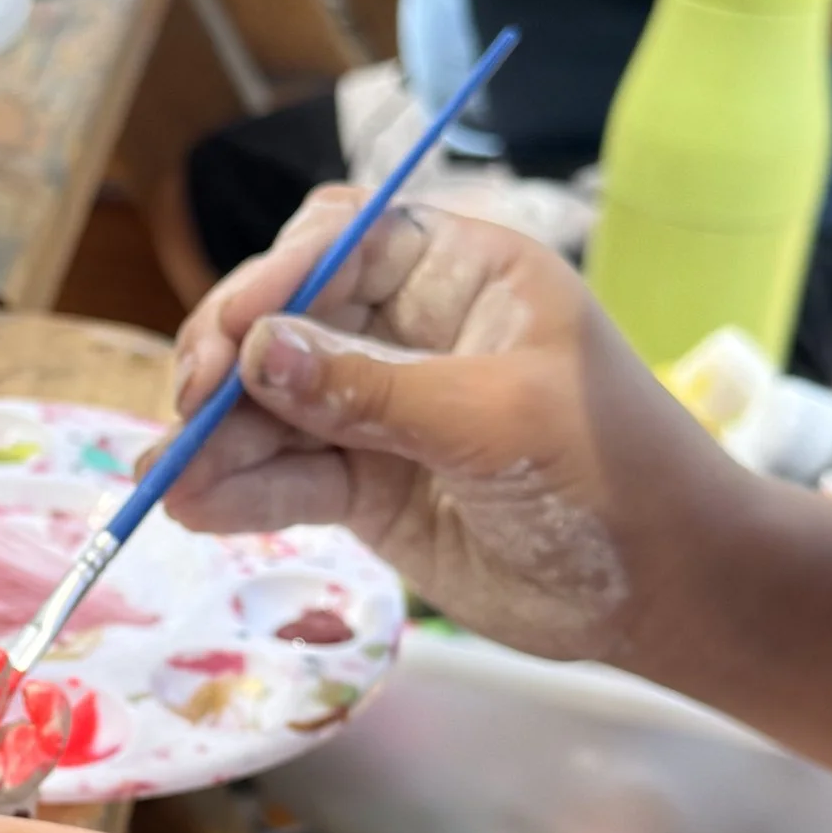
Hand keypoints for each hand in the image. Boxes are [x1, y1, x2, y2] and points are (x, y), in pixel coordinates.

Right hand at [164, 189, 746, 665]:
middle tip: (188, 408)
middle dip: (229, 361)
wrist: (665, 590)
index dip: (275, 277)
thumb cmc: (614, 477)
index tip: (230, 334)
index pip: (342, 241)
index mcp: (464, 276)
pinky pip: (290, 475)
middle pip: (288, 318)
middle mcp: (415, 332)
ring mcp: (387, 411)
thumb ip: (374, 391)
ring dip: (217, 437)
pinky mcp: (373, 487)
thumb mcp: (498, 421)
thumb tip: (258, 351)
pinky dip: (240, 489)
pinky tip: (194, 504)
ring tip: (166, 480)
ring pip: (276, 405)